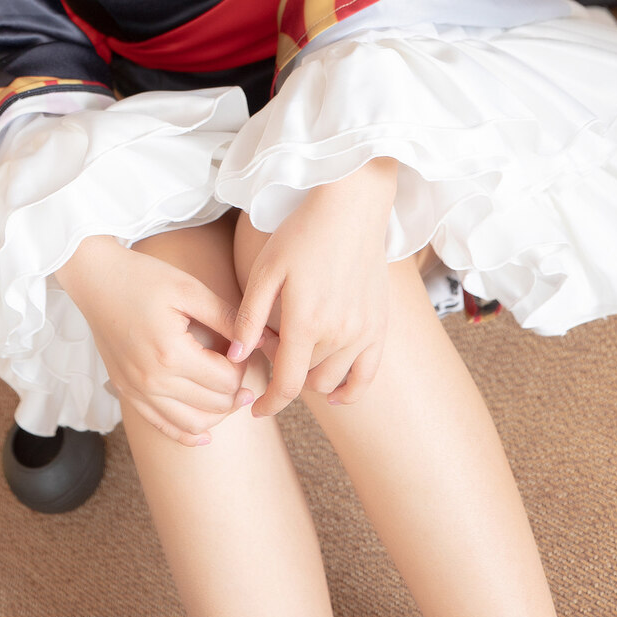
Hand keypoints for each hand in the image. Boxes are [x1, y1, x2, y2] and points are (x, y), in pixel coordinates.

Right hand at [55, 234, 254, 445]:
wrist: (96, 279)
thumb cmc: (143, 278)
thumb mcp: (189, 289)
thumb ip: (227, 318)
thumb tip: (261, 341)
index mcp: (171, 353)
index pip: (226, 380)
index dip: (243, 367)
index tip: (242, 349)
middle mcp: (153, 380)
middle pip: (214, 405)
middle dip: (235, 389)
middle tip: (239, 368)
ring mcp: (137, 390)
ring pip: (193, 424)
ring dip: (219, 414)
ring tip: (231, 395)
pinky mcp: (127, 393)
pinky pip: (163, 426)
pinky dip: (188, 433)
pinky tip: (207, 432)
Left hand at [229, 159, 396, 414]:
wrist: (351, 206)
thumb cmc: (302, 233)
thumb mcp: (265, 269)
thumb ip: (249, 317)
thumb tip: (236, 357)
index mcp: (306, 322)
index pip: (287, 384)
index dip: (269, 403)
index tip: (255, 410)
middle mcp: (339, 333)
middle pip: (306, 379)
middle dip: (284, 372)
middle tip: (271, 344)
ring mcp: (364, 331)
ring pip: (332, 379)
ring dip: (310, 376)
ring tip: (296, 351)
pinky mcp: (380, 325)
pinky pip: (368, 375)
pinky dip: (350, 390)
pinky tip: (334, 393)